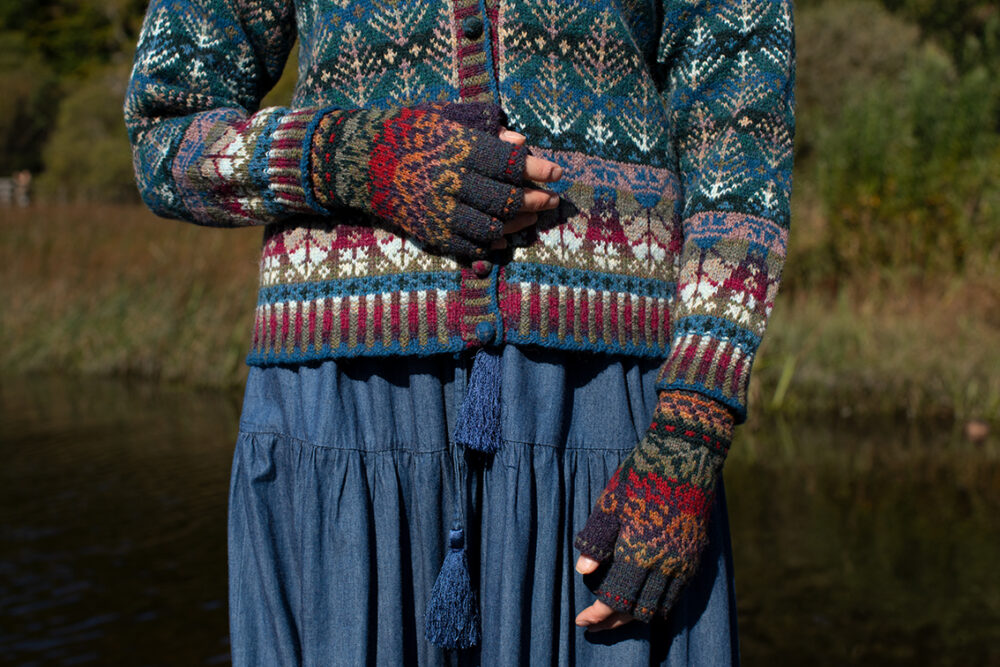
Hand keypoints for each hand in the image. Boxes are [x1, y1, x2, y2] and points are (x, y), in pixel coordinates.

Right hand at [309, 102, 561, 258]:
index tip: (556, 172)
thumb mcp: (441, 117)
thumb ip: (482, 129)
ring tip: (531, 217)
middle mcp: (449, 183)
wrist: (353, 161)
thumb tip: (520, 143)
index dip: (537, 169)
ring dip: (518, 224)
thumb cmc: (402, 130)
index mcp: (455, 149)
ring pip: (492, 227)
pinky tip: (504, 234)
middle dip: (535, 200)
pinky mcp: (429, 233)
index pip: (508, 163)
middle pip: (506, 199)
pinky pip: (470, 245)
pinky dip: (492, 242)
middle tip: (551, 199)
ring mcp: (439, 212)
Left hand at [573, 390, 733, 621]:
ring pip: (660, 606)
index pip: (616, 601)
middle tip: (593, 623)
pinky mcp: (695, 552)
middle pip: (638, 611)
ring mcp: (684, 560)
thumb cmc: (642, 474)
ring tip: (615, 616)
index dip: (597, 615)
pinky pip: (677, 591)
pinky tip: (644, 596)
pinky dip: (658, 601)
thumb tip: (583, 570)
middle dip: (614, 622)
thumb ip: (598, 539)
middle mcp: (665, 564)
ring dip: (637, 615)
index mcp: (639, 553)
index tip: (581, 619)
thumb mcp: (611, 502)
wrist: (687, 454)